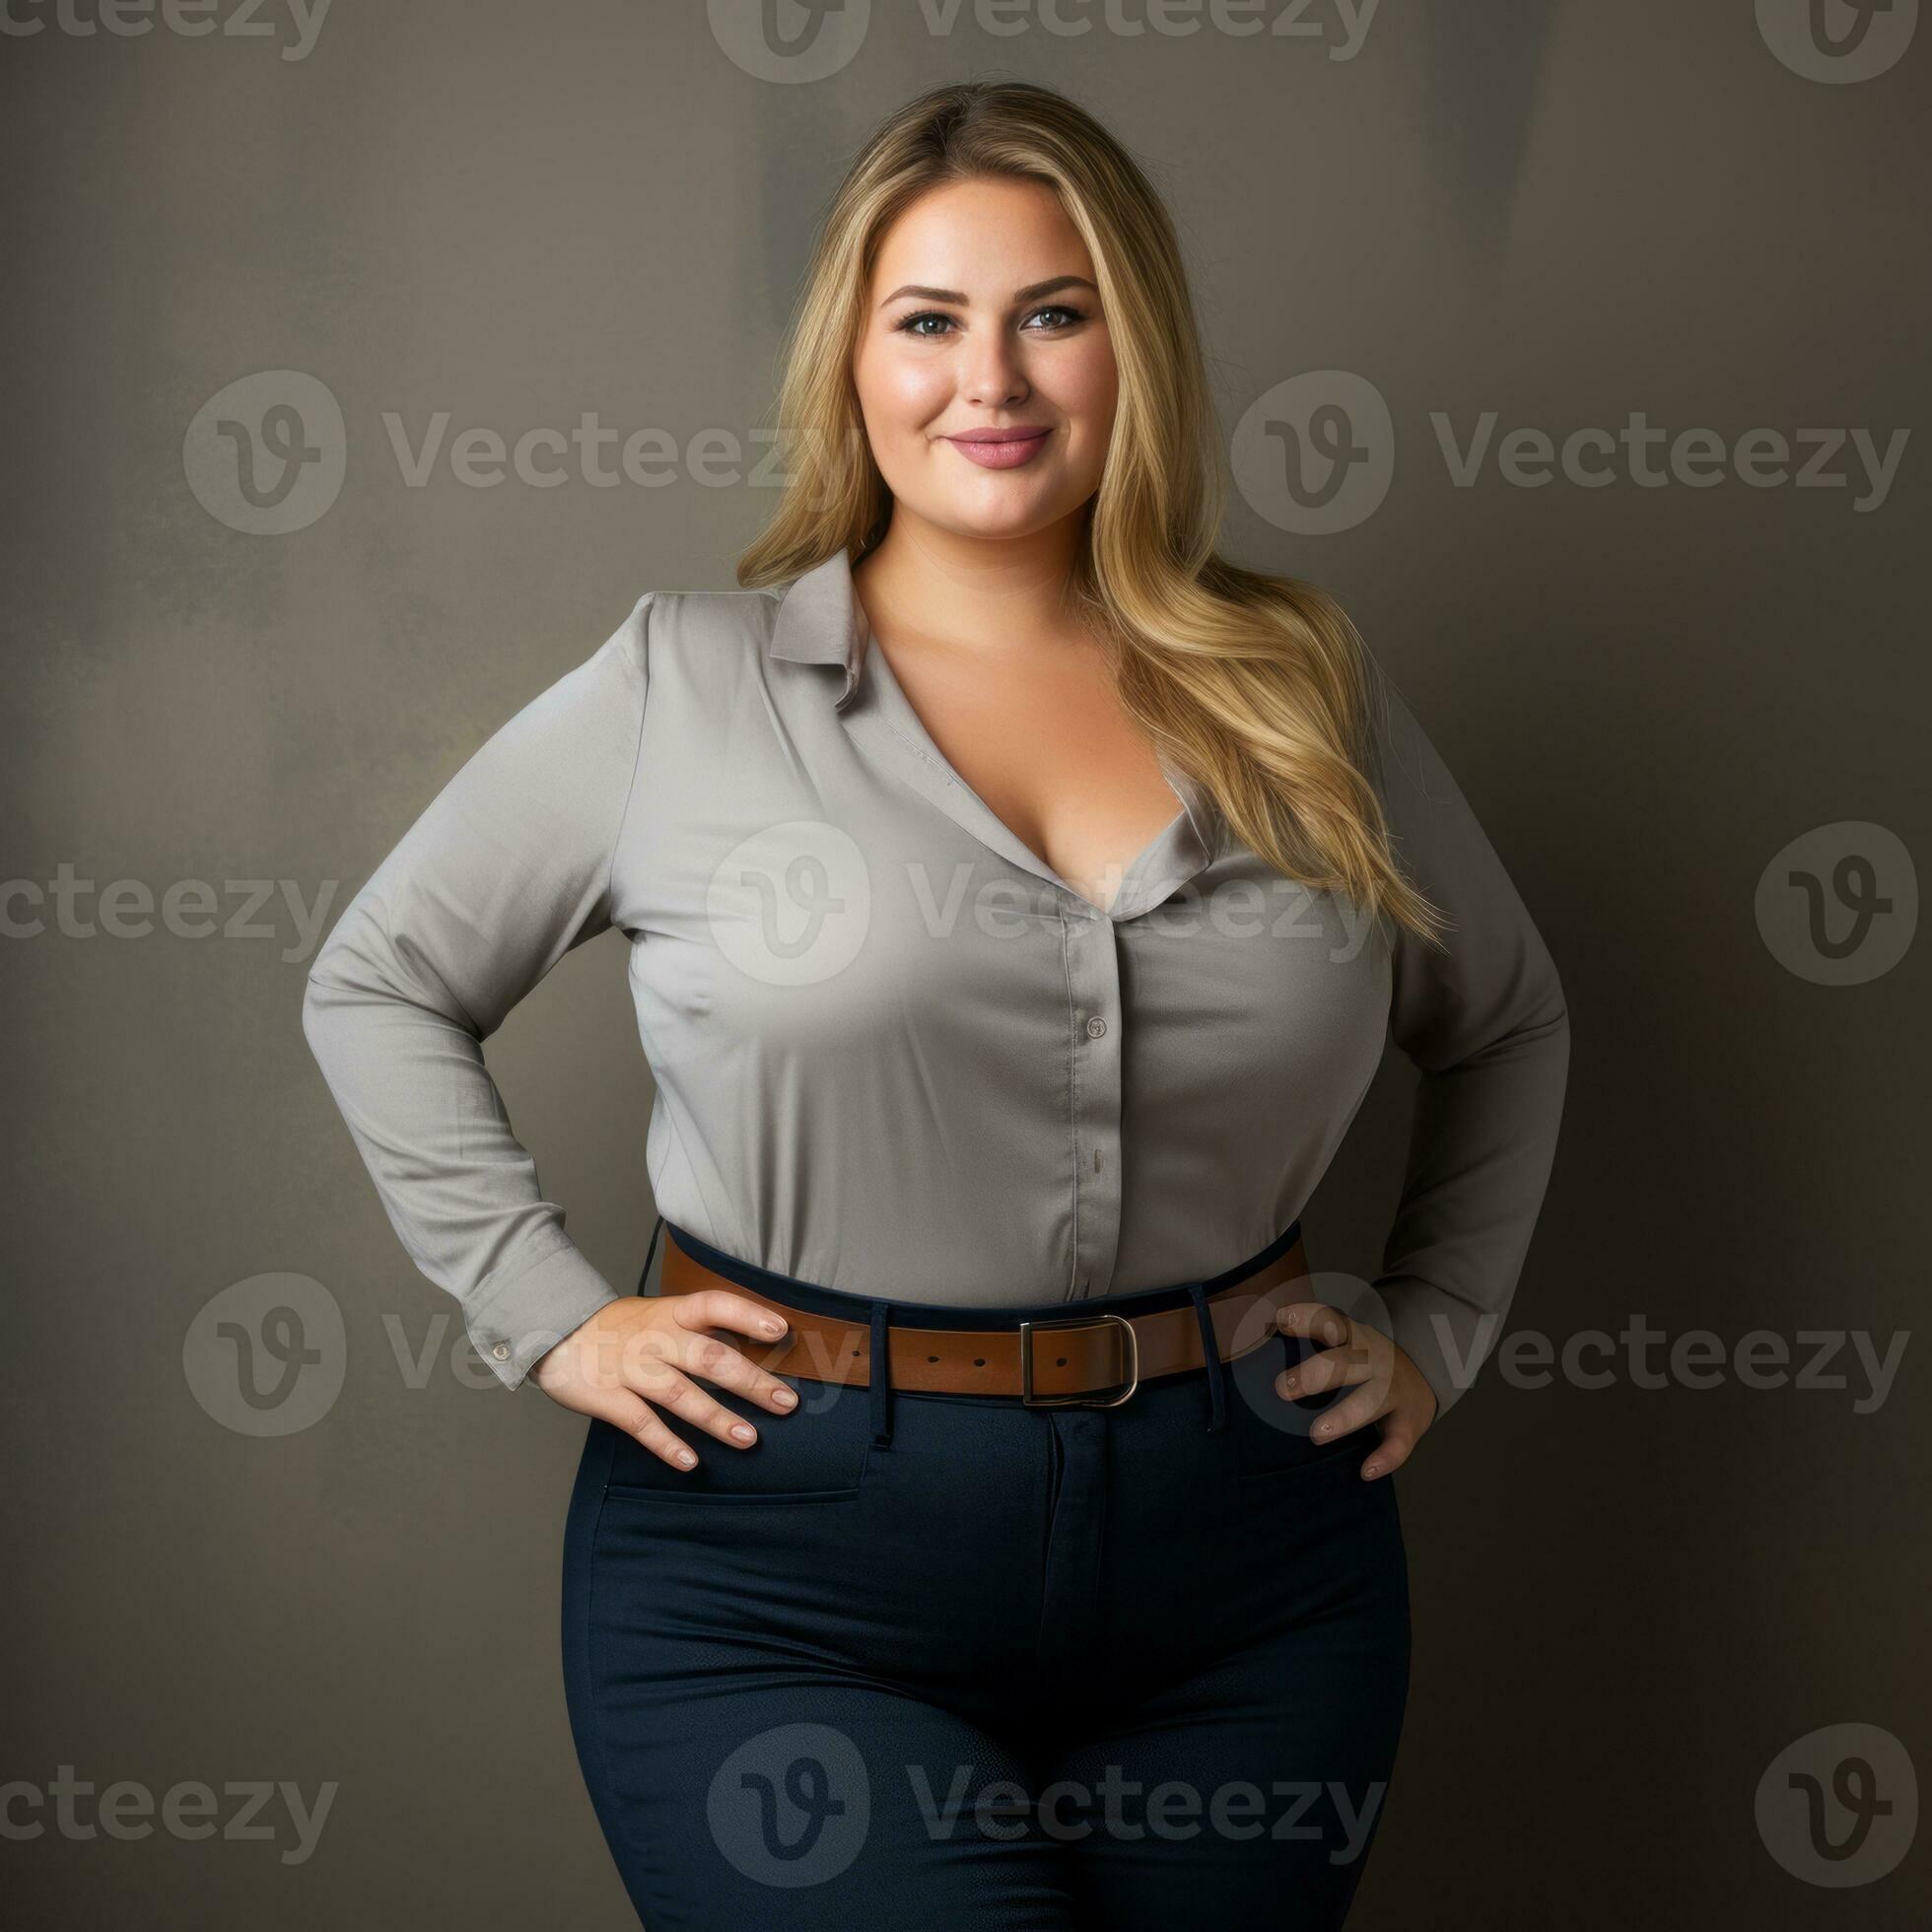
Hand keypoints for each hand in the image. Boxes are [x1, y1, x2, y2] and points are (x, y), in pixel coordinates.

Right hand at [530, 1291, 801, 1470]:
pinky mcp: (607, 1397)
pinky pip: (641, 1423)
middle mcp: (655, 1338)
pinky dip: (666, 1444)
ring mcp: (631, 1368)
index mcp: (671, 1312)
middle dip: (750, 1381)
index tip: (780, 1331)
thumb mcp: (660, 1314)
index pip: (714, 1304)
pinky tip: (691, 1462)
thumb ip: (698, 1329)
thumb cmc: (621, 1328)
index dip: (747, 1315)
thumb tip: (756, 1347)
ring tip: (749, 1438)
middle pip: (708, 1357)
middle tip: (786, 1403)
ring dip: (716, 1418)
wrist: (554, 1331)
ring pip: (679, 1394)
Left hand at [1273, 1298, 1438, 1479]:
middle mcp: (1374, 1360)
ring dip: (1344, 1417)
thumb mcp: (1343, 1341)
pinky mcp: (1408, 1422)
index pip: (1330, 1320)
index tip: (1281, 1320)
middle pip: (1346, 1362)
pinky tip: (1365, 1471)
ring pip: (1372, 1401)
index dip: (1307, 1318)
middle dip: (1315, 1375)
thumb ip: (1309, 1338)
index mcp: (1353, 1336)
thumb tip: (1256, 1334)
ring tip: (1316, 1434)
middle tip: (1283, 1390)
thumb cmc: (1364, 1361)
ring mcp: (1394, 1391)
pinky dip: (1385, 1458)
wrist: (1422, 1379)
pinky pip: (1399, 1442)